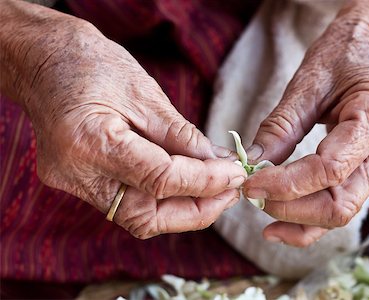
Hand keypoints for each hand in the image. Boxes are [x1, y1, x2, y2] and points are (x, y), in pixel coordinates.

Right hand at [1, 2, 245, 238]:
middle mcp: (77, 174)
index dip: (205, 181)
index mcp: (90, 142)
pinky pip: (127, 203)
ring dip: (182, 209)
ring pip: (138, 218)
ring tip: (216, 189)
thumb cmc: (90, 64)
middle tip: (231, 192)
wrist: (44, 60)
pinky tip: (186, 182)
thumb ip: (181, 135)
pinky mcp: (79, 183)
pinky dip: (161, 198)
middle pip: (147, 217)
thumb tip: (217, 162)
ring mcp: (74, 183)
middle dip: (197, 210)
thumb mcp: (143, 92)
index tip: (235, 173)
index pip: (160, 180)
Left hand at [242, 9, 368, 246]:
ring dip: (297, 219)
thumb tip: (252, 162)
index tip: (250, 182)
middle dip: (290, 207)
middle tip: (252, 195)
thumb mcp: (309, 82)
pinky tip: (278, 224)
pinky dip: (308, 220)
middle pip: (339, 204)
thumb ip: (281, 126)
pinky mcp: (366, 170)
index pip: (329, 169)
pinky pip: (338, 204)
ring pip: (340, 213)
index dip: (286, 183)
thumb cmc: (345, 54)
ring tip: (261, 208)